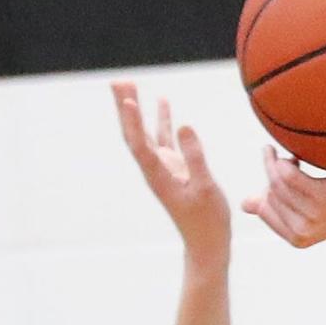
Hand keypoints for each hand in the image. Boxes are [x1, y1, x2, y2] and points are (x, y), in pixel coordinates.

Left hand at [112, 82, 229, 268]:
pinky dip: (161, 120)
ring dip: (137, 110)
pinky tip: (163, 103)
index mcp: (159, 176)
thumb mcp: (205, 188)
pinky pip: (163, 139)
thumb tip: (186, 126)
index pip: (139, 144)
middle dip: (124, 107)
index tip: (126, 98)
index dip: (132, 121)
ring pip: (145, 133)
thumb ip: (195, 157)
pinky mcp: (174, 169)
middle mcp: (155, 169)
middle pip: (133, 133)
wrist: (207, 243)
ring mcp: (163, 168)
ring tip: (129, 84)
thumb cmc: (207, 220)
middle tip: (117, 80)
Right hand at [242, 148, 325, 248]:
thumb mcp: (311, 207)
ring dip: (277, 162)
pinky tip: (295, 156)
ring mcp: (312, 218)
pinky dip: (284, 160)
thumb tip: (245, 204)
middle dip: (272, 172)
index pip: (263, 208)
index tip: (278, 172)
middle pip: (269, 192)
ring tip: (293, 157)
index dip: (266, 186)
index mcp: (298, 239)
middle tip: (288, 161)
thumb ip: (278, 206)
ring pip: (276, 181)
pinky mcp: (321, 200)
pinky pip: (286, 174)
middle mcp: (303, 233)